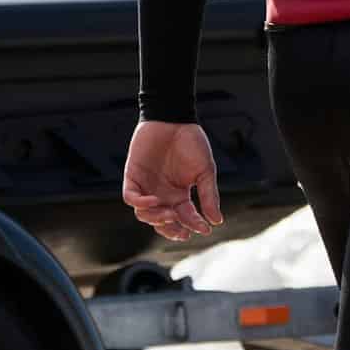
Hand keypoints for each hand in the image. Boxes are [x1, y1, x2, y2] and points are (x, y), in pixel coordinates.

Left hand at [122, 120, 223, 241]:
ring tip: (170, 214)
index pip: (185, 217)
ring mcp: (146, 186)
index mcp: (180, 194)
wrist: (174, 119)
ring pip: (145, 215)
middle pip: (162, 222)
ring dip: (157, 219)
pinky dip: (142, 204)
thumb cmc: (191, 142)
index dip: (194, 225)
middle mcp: (162, 194)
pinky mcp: (133, 176)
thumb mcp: (205, 171)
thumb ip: (209, 196)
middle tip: (182, 231)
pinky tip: (155, 201)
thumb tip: (217, 221)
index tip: (204, 229)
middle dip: (172, 229)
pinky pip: (132, 198)